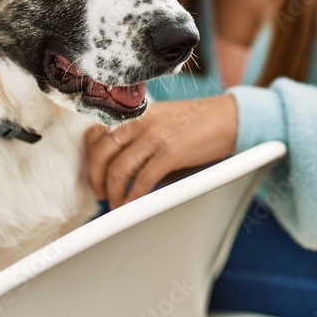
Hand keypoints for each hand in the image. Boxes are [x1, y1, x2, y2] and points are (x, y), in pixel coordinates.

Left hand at [85, 95, 238, 209]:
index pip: (97, 134)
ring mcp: (155, 136)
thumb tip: (114, 162)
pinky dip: (134, 197)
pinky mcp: (170, 152)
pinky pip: (143, 180)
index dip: (90, 158)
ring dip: (113, 192)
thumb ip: (135, 134)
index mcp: (134, 112)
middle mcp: (140, 121)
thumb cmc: (193, 121)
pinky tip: (134, 204)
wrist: (226, 118)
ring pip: (118, 169)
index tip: (94, 174)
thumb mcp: (158, 118)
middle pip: (101, 153)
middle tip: (100, 193)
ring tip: (116, 203)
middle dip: (96, 178)